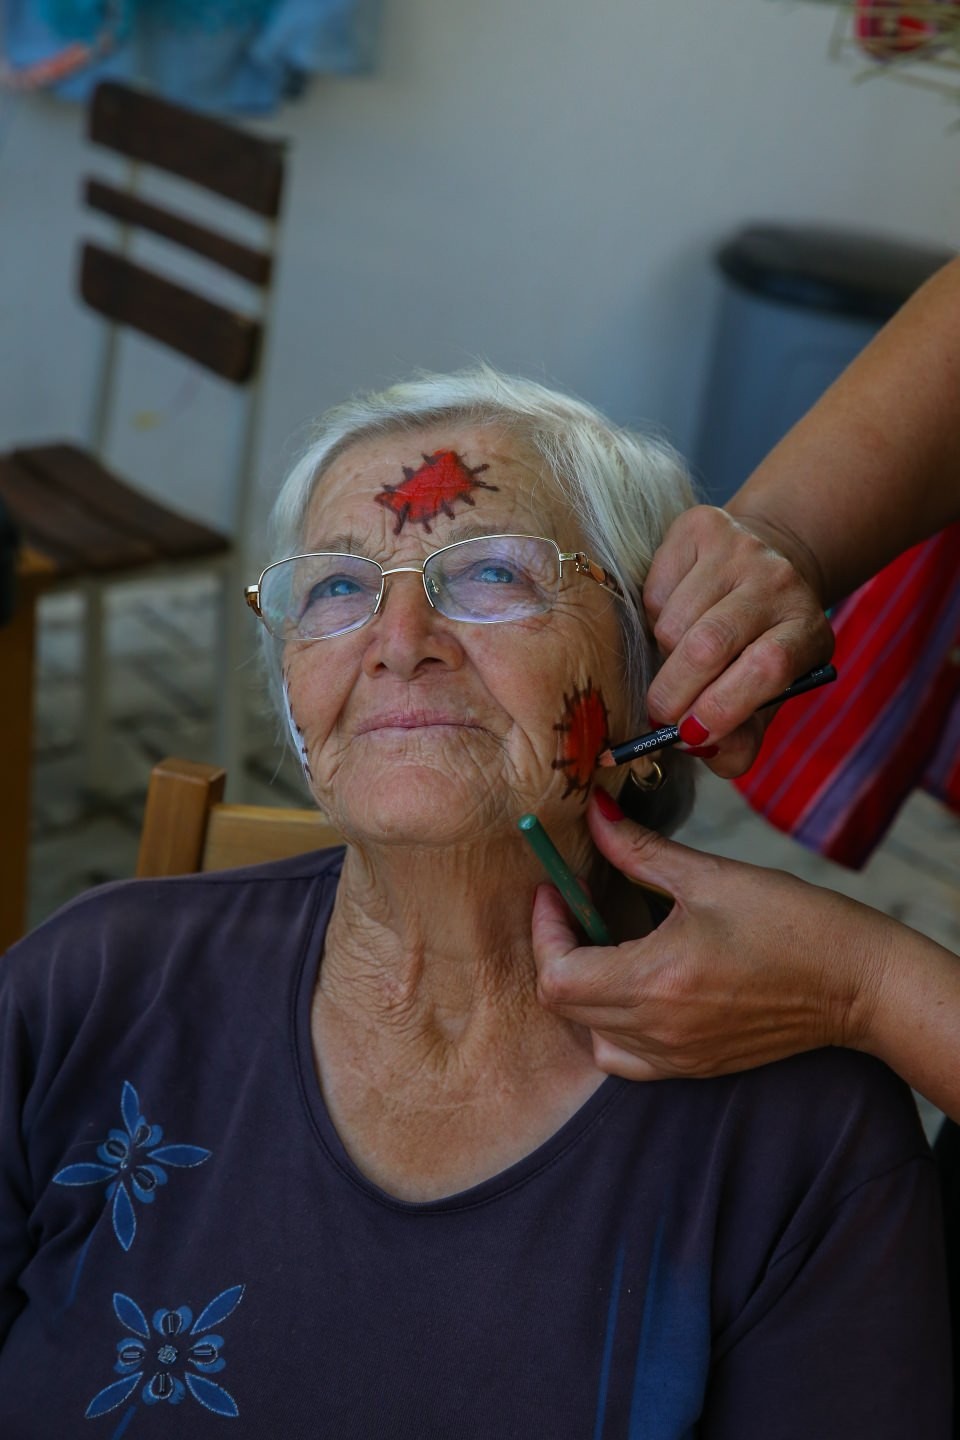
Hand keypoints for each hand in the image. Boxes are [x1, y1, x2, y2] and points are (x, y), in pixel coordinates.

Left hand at [531, 792, 885, 1080]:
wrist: (859, 984)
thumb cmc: (794, 923)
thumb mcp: (710, 875)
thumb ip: (638, 849)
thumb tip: (593, 812)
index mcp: (655, 980)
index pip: (558, 973)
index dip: (545, 928)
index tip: (555, 890)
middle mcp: (658, 1029)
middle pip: (564, 1005)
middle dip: (558, 949)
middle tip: (576, 906)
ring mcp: (676, 1056)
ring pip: (590, 1034)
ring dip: (582, 989)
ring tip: (605, 945)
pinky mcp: (695, 1068)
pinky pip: (625, 1060)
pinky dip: (611, 1027)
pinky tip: (633, 988)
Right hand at [643, 506, 833, 776]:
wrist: (764, 560)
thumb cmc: (758, 643)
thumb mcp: (766, 694)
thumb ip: (742, 734)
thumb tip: (707, 753)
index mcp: (807, 630)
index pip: (769, 667)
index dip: (724, 705)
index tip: (691, 735)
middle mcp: (780, 582)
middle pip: (710, 644)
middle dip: (674, 691)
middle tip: (659, 715)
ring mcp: (742, 549)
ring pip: (673, 622)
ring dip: (663, 652)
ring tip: (679, 652)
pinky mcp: (703, 525)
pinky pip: (655, 589)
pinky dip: (652, 614)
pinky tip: (677, 610)